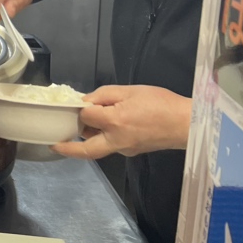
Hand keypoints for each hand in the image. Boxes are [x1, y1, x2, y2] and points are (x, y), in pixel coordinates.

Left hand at [54, 85, 192, 158]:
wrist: (188, 124)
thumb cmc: (161, 103)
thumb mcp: (130, 90)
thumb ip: (104, 95)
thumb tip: (86, 102)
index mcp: (115, 122)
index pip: (85, 117)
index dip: (81, 108)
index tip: (78, 103)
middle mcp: (117, 140)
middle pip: (86, 150)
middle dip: (67, 149)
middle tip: (53, 144)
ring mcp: (125, 149)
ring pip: (98, 148)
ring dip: (85, 139)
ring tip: (77, 128)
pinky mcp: (132, 152)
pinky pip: (111, 145)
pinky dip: (102, 137)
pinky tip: (102, 126)